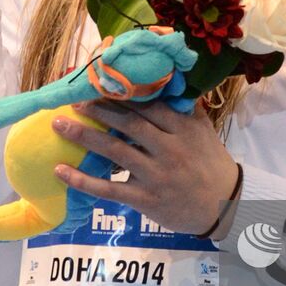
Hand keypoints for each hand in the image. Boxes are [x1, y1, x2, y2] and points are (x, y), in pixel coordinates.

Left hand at [52, 100, 239, 236]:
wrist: (226, 205)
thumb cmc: (211, 163)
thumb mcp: (203, 130)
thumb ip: (184, 107)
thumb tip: (168, 80)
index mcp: (183, 128)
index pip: (148, 105)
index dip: (122, 94)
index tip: (100, 83)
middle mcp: (169, 149)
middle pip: (128, 124)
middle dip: (98, 110)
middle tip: (73, 99)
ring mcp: (156, 175)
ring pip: (115, 152)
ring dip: (85, 136)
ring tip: (60, 125)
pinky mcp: (145, 199)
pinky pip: (109, 189)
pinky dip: (83, 180)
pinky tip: (61, 170)